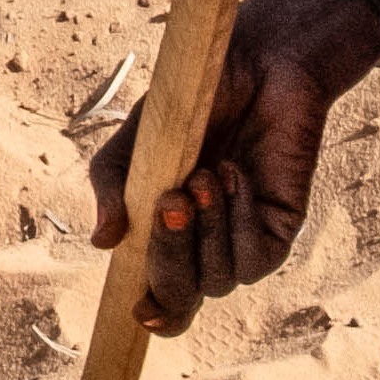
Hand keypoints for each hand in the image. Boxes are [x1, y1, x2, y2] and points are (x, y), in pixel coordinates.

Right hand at [81, 0, 379, 329]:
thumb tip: (103, 243)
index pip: (159, 298)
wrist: (256, 63)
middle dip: (169, 256)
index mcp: (164, 232)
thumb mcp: (139, 141)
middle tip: (169, 200)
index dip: (152, 315)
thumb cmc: (194, 99)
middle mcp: (202, 247)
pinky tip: (236, 174)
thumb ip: (113, 186)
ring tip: (204, 171)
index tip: (139, 312)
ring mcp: (240, 243)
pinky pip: (254, 259)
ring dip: (206, 230)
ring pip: (217, 281)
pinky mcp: (276, 232)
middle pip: (179, 298)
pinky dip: (238, 220)